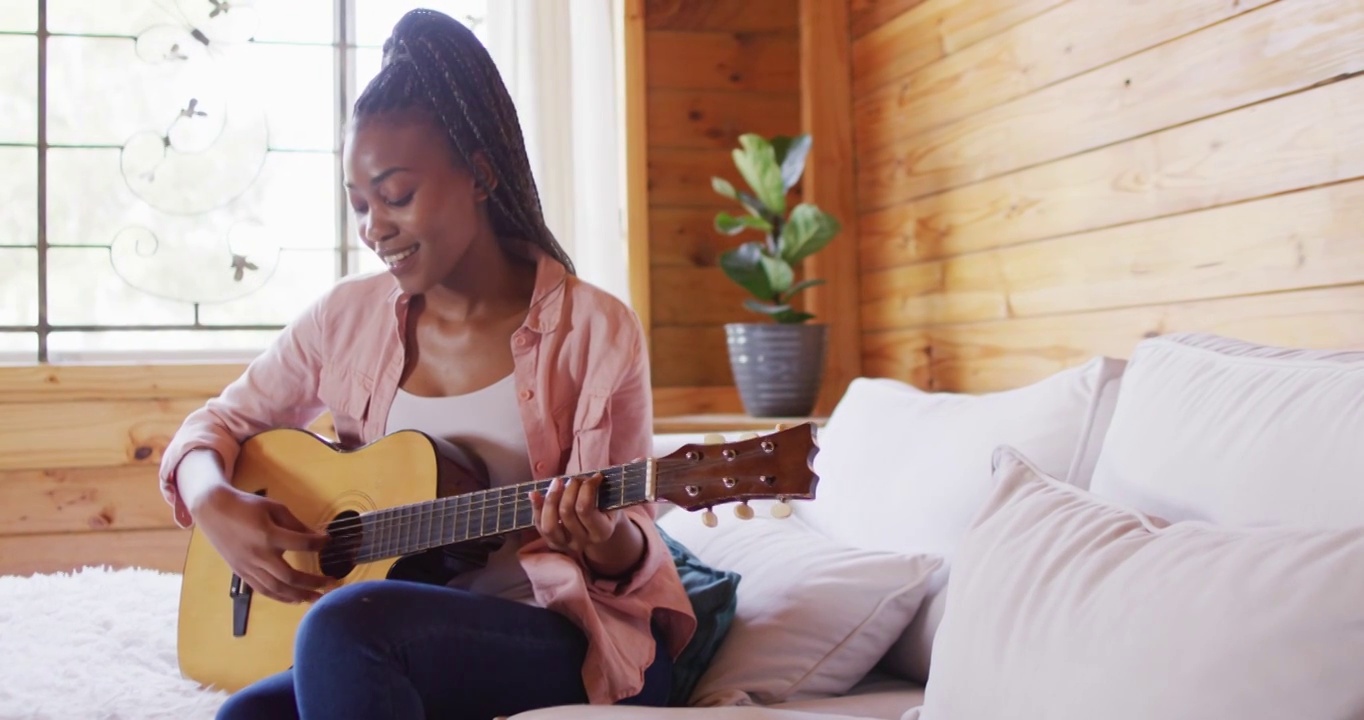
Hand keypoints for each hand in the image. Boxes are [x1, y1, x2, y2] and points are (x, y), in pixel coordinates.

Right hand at [191, 485, 332, 603]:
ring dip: (299, 596)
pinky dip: (280, 597)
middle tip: (332, 584)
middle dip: (313, 583)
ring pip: (276, 589)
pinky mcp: (242, 573)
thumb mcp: (274, 508)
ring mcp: (248, 567)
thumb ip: (296, 524)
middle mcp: (259, 556)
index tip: (329, 542)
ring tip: (318, 599)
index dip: (318, 544)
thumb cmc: (247, 506)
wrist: (214, 511)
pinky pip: (263, 590)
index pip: (301, 544)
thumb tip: (317, 537)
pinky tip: (294, 599)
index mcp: (268, 535)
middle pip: (290, 577)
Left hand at [528, 473, 622, 556]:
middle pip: (567, 513)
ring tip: (558, 481)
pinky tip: (534, 492)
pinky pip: (539, 526)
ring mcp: (566, 544)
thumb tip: (641, 459)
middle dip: (570, 489)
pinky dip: (536, 508)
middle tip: (576, 478)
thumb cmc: (610, 509)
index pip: (586, 509)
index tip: (596, 476)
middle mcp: (583, 541)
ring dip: (551, 498)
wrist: (601, 532)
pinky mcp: (553, 542)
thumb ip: (628, 480)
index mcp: (602, 532)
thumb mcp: (620, 498)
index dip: (587, 488)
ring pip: (550, 524)